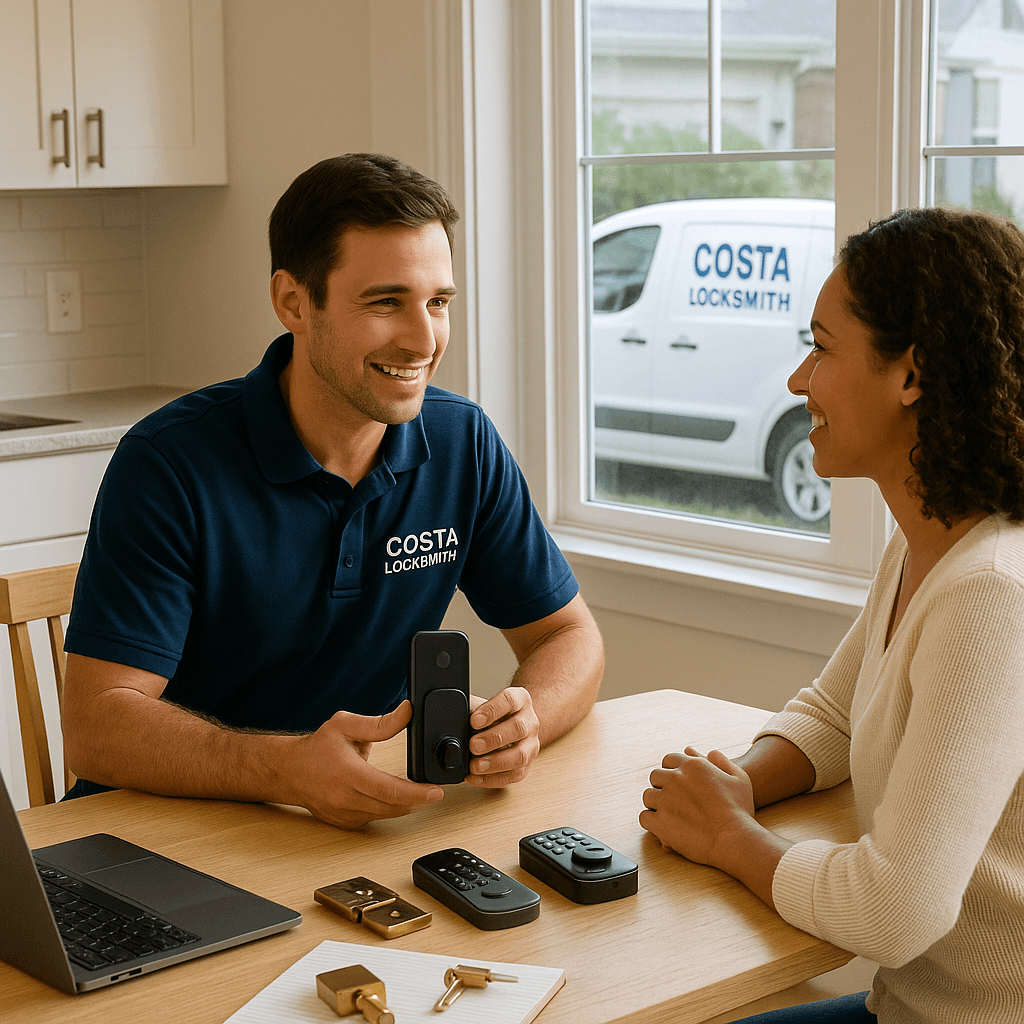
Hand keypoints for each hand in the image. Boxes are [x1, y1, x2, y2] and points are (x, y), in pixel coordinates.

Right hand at [292, 700, 443, 828]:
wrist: (290, 770)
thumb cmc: (317, 748)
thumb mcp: (347, 725)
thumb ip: (380, 723)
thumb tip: (407, 712)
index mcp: (349, 774)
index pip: (390, 790)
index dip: (418, 793)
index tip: (436, 791)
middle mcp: (346, 798)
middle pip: (393, 807)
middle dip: (418, 800)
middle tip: (432, 790)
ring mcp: (344, 814)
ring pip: (385, 815)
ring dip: (404, 806)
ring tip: (416, 792)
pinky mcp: (345, 823)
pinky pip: (374, 820)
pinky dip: (387, 810)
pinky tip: (392, 798)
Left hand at [465, 687, 540, 787]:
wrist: (511, 725)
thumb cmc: (493, 715)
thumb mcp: (482, 705)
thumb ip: (470, 709)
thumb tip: (450, 715)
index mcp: (520, 700)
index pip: (509, 701)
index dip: (492, 710)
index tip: (473, 720)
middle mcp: (529, 721)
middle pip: (518, 728)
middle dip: (493, 739)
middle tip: (473, 745)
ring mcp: (531, 744)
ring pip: (520, 755)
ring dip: (496, 762)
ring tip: (475, 766)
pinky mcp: (527, 765)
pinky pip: (515, 775)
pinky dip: (494, 779)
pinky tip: (477, 777)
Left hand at [640, 746, 756, 866]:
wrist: (734, 839)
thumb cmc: (739, 811)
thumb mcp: (739, 779)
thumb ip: (723, 762)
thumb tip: (711, 753)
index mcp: (692, 766)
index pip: (669, 760)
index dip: (672, 771)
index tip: (677, 784)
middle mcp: (675, 778)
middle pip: (655, 776)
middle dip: (661, 786)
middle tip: (673, 800)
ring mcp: (665, 799)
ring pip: (647, 796)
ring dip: (655, 804)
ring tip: (668, 815)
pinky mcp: (659, 821)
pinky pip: (644, 817)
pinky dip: (651, 823)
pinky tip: (662, 828)